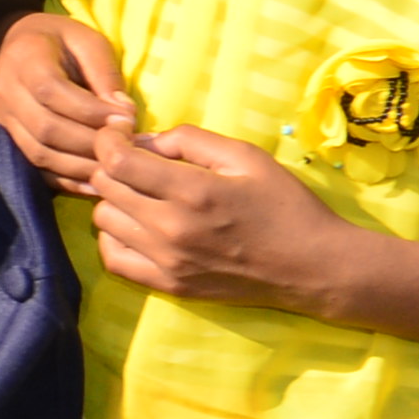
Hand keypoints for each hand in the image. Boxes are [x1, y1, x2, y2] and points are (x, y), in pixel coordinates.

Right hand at [0, 11, 134, 197]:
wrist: (19, 43)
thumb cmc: (61, 40)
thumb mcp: (89, 42)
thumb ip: (105, 74)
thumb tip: (123, 115)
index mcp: (24, 57)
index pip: (52, 91)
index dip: (91, 111)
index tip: (127, 119)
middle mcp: (5, 90)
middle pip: (45, 128)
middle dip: (91, 143)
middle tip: (126, 146)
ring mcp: (1, 118)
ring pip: (38, 153)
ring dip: (81, 165)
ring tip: (115, 166)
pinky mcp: (6, 139)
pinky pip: (35, 168)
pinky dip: (67, 180)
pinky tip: (96, 181)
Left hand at [86, 124, 362, 317]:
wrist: (315, 267)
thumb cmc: (285, 205)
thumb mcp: (247, 157)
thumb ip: (190, 139)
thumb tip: (143, 140)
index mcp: (192, 191)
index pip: (116, 161)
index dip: (108, 139)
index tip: (119, 132)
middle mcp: (171, 228)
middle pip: (105, 187)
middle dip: (112, 164)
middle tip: (134, 160)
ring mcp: (167, 262)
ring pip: (104, 220)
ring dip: (115, 200)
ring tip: (141, 194)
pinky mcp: (169, 286)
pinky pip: (113, 258)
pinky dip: (115, 237)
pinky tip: (137, 226)